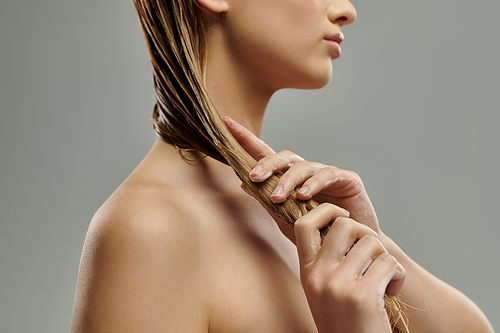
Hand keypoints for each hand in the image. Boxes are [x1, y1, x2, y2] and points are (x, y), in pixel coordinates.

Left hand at [223, 116, 380, 234]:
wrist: (350, 250)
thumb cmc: (317, 234)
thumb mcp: (286, 220)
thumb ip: (267, 203)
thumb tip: (242, 184)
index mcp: (290, 180)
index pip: (266, 154)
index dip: (246, 138)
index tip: (226, 122)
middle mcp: (308, 172)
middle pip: (284, 156)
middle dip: (267, 163)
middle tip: (254, 177)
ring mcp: (328, 174)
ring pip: (304, 166)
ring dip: (288, 180)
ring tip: (277, 197)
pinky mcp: (348, 180)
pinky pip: (328, 174)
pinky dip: (315, 184)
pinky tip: (304, 195)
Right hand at [294, 203, 404, 332]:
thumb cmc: (345, 322)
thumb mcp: (323, 290)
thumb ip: (326, 261)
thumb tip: (344, 223)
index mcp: (306, 272)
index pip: (304, 224)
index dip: (325, 211)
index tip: (343, 216)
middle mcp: (318, 275)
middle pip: (345, 225)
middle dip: (366, 233)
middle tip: (372, 252)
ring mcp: (338, 285)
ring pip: (372, 243)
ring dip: (386, 258)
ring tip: (385, 278)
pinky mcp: (362, 296)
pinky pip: (388, 264)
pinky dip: (398, 276)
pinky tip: (392, 291)